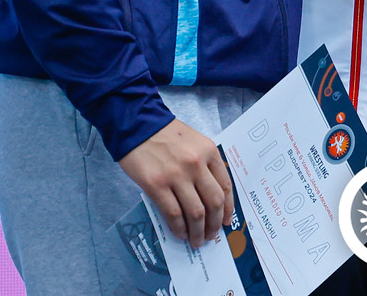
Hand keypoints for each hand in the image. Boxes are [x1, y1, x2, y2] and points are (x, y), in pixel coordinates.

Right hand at [117, 118, 232, 247]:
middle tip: (212, 235)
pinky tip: (180, 234)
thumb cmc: (166, 134)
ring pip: (196, 212)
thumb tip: (209, 195)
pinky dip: (179, 228)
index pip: (225, 186)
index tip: (226, 221)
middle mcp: (197, 164)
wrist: (138, 124)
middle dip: (215, 223)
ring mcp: (177, 176)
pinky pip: (173, 214)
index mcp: (209, 152)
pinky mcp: (157, 185)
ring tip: (196, 240)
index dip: (228, 208)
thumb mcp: (195, 142)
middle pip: (214, 202)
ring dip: (198, 231)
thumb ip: (205, 164)